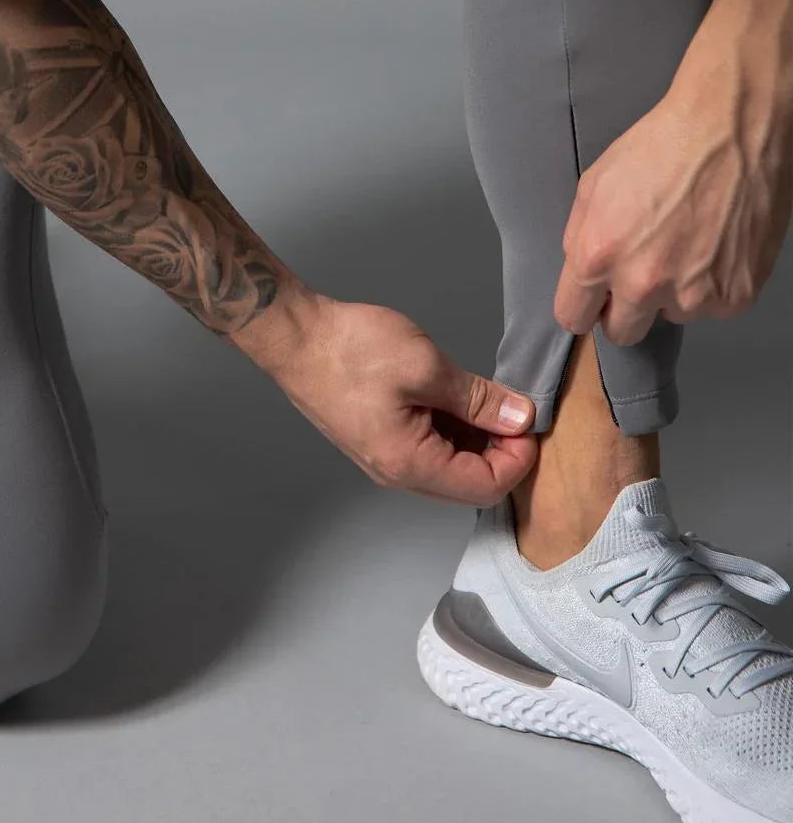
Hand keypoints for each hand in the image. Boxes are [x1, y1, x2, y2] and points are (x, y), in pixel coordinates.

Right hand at [264, 296, 537, 505]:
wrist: (295, 337)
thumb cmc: (349, 350)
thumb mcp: (427, 367)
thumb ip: (479, 399)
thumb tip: (520, 418)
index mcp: (409, 464)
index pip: (485, 486)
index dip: (518, 458)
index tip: (528, 420)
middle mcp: (397, 473)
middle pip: (468, 483)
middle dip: (501, 451)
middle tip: (514, 408)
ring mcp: (386, 459)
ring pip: (450, 466)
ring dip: (478, 439)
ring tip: (488, 397)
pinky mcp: (380, 440)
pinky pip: (429, 449)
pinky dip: (453, 429)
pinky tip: (459, 397)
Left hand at [554, 57, 792, 345]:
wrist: (732, 126)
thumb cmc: (663, 146)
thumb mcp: (594, 186)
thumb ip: (579, 239)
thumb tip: (581, 276)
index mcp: (598, 257)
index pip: (574, 318)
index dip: (584, 307)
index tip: (595, 300)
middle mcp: (643, 283)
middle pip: (621, 332)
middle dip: (626, 308)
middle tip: (644, 271)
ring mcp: (693, 294)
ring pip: (671, 315)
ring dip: (675, 291)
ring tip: (689, 241)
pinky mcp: (735, 294)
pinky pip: (713, 306)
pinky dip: (714, 284)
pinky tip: (716, 243)